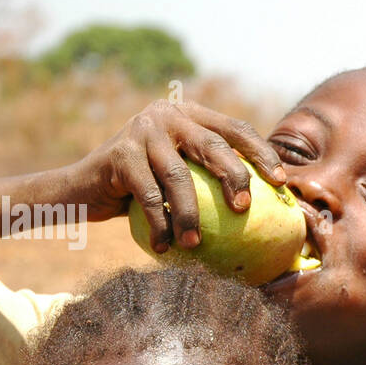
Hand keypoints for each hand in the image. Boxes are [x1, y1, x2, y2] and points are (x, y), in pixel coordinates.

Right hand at [65, 99, 287, 250]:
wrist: (83, 188)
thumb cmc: (143, 190)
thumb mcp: (179, 176)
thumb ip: (211, 178)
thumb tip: (266, 211)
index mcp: (191, 115)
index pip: (235, 129)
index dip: (261, 153)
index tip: (282, 183)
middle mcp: (167, 115)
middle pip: (212, 145)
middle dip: (234, 176)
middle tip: (245, 208)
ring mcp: (142, 131)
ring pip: (179, 176)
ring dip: (190, 215)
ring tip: (196, 245)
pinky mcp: (120, 154)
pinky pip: (148, 196)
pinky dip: (159, 224)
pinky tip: (166, 248)